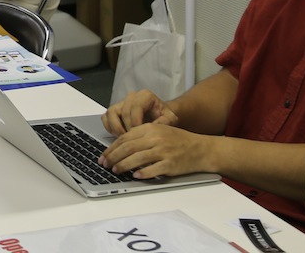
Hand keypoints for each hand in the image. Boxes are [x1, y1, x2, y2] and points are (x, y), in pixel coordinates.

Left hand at [99, 123, 214, 179]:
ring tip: (115, 171)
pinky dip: (143, 173)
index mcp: (150, 128)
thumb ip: (140, 137)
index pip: (125, 138)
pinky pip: (153, 169)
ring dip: (124, 165)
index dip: (112, 148)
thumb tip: (118, 148)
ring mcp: (164, 151)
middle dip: (113, 157)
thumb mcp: (158, 131)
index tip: (103, 156)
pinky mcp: (171, 164)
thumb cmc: (177, 141)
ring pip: (138, 158)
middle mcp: (156, 138)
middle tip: (105, 165)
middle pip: (128, 148)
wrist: (200, 149)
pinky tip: (135, 176)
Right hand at [102, 89, 178, 135]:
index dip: (136, 122)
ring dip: (116, 128)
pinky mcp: (114, 111)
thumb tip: (153, 129)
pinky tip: (119, 136)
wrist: (161, 116)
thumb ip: (164, 122)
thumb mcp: (170, 119)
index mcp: (145, 96)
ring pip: (111, 113)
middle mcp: (131, 97)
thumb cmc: (165, 117)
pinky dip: (110, 128)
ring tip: (125, 139)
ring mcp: (121, 103)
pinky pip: (105, 118)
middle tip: (133, 140)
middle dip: (127, 128)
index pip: (135, 107)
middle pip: (123, 112)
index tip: (139, 135)